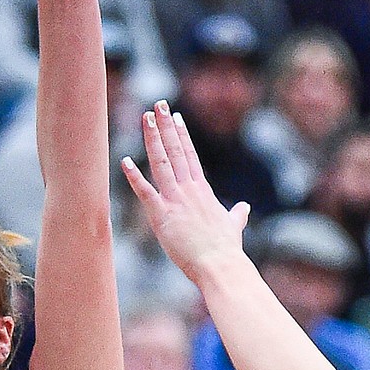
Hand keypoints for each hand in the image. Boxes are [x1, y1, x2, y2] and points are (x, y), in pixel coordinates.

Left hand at [122, 102, 250, 282]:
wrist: (220, 264)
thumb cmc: (226, 249)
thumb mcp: (233, 226)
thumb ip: (237, 214)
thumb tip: (245, 207)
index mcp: (202, 190)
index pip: (190, 156)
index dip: (181, 135)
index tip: (175, 118)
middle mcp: (189, 189)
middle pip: (175, 151)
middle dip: (165, 126)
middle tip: (158, 105)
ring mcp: (175, 200)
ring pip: (161, 162)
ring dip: (152, 139)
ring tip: (145, 118)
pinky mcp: (162, 215)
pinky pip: (145, 192)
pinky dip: (133, 176)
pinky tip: (123, 161)